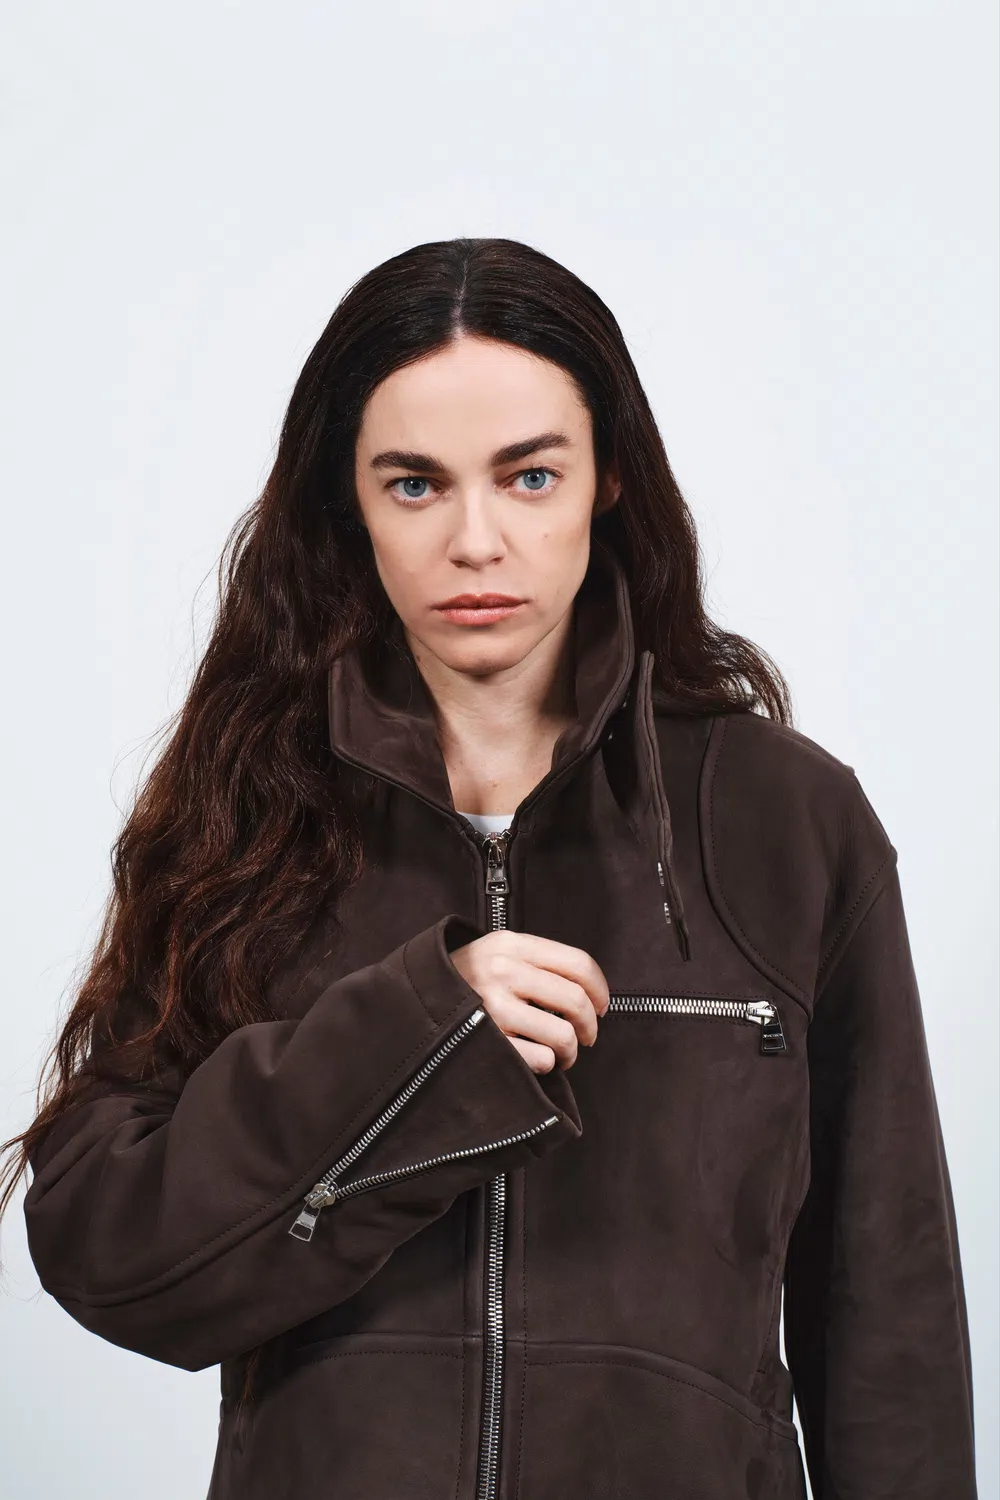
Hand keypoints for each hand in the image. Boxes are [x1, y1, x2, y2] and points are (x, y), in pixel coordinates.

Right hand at [448, 930, 609, 1074]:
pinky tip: (535, 1058)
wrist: (414, 999)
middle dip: (590, 1025)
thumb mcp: (497, 951)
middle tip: (586, 1035)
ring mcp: (493, 1008)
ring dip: (569, 1051)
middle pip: (575, 1001)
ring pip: (562, 1035)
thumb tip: (588, 991)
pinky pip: (541, 1060)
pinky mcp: (488, 1040)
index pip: (577, 963)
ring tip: (560, 1052)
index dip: (600, 989)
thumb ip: (537, 961)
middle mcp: (503, 971)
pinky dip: (546, 1064)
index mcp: (511, 944)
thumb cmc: (465, 978)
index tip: (602, 1006)